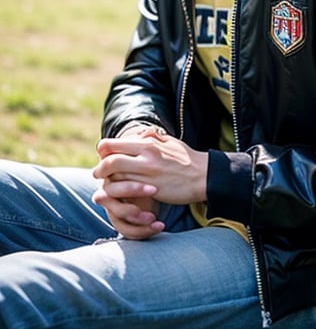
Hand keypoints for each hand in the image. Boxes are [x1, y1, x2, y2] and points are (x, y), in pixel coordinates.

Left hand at [92, 128, 207, 239]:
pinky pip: (127, 192)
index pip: (114, 144)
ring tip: (105, 184)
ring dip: (107, 181)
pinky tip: (117, 195)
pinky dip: (119, 193)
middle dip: (100, 168)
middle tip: (97, 172)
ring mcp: (148, 175)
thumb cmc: (188, 159)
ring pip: (116, 178)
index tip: (103, 154)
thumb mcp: (170, 142)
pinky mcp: (151, 191)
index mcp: (148, 144)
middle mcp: (145, 158)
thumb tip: (140, 134)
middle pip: (110, 161)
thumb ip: (152, 138)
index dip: (104, 149)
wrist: (204, 176)